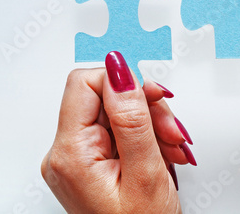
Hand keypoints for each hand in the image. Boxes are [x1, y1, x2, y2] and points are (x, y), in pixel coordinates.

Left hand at [41, 51, 195, 213]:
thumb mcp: (146, 171)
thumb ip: (132, 116)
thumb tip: (118, 68)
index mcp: (71, 153)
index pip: (85, 83)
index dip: (123, 82)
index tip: (152, 95)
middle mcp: (67, 154)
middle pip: (106, 98)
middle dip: (146, 108)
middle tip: (170, 131)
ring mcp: (80, 158)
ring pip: (118, 113)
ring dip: (152, 124)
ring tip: (172, 149)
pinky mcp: (93, 162)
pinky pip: (121, 132)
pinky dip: (147, 137)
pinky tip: (164, 154)